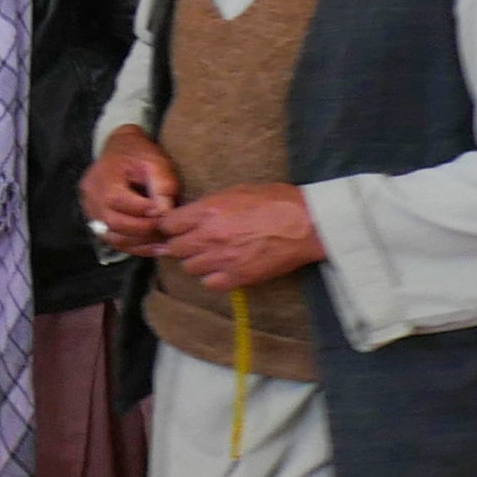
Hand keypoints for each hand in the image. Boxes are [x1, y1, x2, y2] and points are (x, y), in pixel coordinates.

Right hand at [80, 125, 181, 253]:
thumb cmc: (138, 153)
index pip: (121, 203)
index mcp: (104, 179)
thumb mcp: (155, 161)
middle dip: (144, 231)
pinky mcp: (96, 220)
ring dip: (139, 243)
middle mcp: (92, 198)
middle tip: (168, 231)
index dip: (147, 212)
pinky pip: (112, 240)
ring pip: (112, 237)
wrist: (119, 148)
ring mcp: (91, 211)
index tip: (169, 214)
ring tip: (163, 242)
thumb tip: (165, 212)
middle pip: (114, 224)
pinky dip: (133, 246)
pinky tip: (152, 246)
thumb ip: (162, 184)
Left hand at [154, 182, 326, 292]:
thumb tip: (191, 215)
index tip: (176, 229)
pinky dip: (213, 278)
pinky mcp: (239, 276)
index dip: (170, 227)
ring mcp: (223, 258)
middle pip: (175, 248)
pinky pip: (210, 284)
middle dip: (181, 245)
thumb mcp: (237, 191)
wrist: (309, 223)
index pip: (167, 225)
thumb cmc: (277, 201)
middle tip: (194, 243)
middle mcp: (210, 236)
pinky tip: (224, 269)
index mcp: (208, 211)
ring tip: (212, 256)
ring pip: (190, 268)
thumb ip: (209, 205)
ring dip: (198, 262)